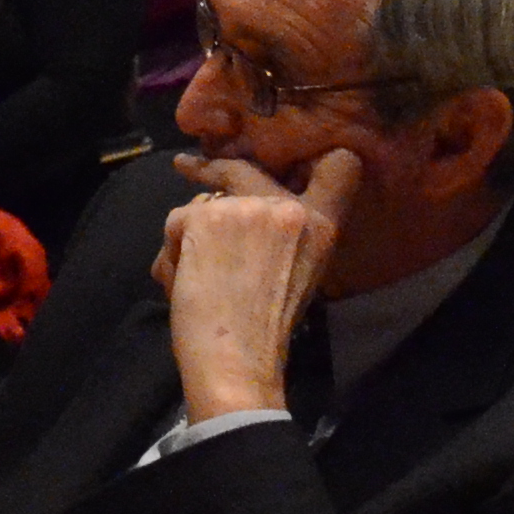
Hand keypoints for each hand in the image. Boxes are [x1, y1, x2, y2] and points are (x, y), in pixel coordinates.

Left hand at [158, 146, 360, 420]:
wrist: (237, 356)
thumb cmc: (267, 327)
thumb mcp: (301, 271)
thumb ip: (287, 232)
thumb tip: (240, 202)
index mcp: (323, 226)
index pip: (340, 166)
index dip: (321, 156)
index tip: (289, 157)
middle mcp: (288, 207)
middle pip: (243, 170)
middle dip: (210, 169)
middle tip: (186, 166)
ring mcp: (245, 208)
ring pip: (202, 204)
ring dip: (191, 234)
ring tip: (193, 277)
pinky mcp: (204, 218)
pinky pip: (176, 222)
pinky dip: (172, 252)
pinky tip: (182, 281)